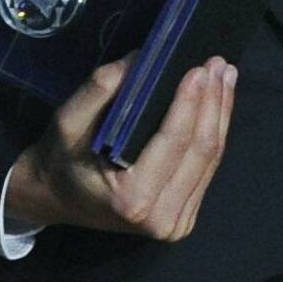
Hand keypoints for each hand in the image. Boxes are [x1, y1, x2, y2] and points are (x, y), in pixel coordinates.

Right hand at [4, 56, 234, 238]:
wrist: (56, 198)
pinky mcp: (185, 218)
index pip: (174, 143)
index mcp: (132, 200)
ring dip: (220, 114)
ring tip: (225, 75)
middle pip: (202, 151)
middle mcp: (161, 219)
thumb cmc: (60, 159)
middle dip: (213, 103)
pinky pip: (206, 169)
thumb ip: (100, 89)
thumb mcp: (66, 120)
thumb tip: (143, 58)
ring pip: (211, 159)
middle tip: (218, 64)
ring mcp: (177, 223)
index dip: (190, 103)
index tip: (200, 68)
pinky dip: (213, 132)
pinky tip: (217, 103)